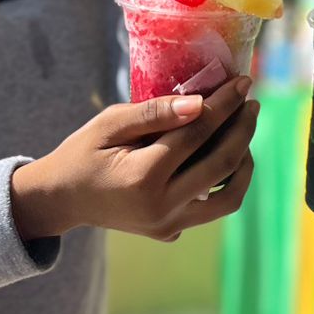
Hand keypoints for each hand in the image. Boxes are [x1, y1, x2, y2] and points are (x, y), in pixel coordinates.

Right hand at [11, 77, 257, 243]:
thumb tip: (200, 104)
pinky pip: (213, 209)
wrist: (62, 199)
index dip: (224, 104)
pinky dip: (228, 182)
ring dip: (244, 161)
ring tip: (244, 131)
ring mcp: (168, 225)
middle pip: (221, 164)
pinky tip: (227, 157)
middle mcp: (161, 207)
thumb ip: (154, 113)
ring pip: (228, 196)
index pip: (197, 133)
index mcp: (142, 176)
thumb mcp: (109, 123)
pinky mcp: (171, 232)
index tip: (242, 81)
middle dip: (242, 128)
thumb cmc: (83, 152)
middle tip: (251, 101)